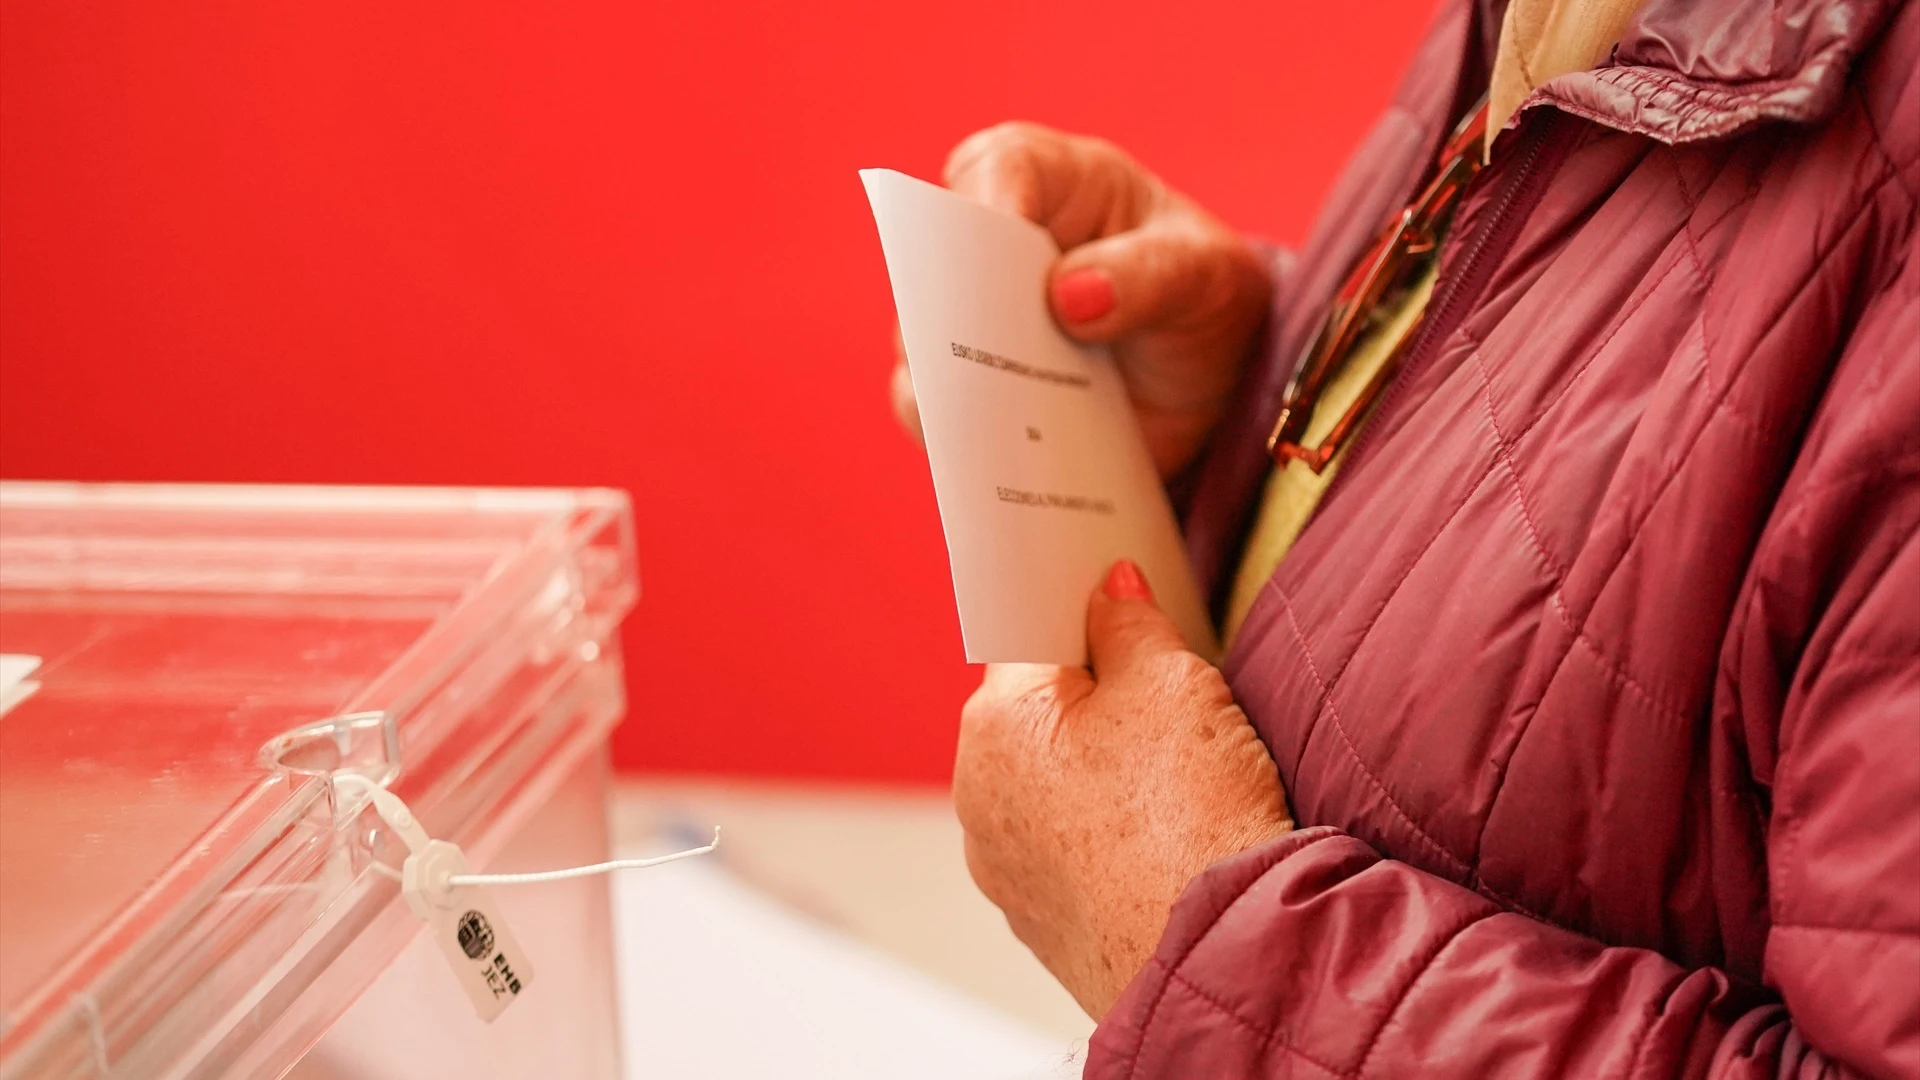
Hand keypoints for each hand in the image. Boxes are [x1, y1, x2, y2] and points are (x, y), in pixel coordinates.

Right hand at [890, 124, 1272, 477]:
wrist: (1212, 385)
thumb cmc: (1205, 298)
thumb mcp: (1205, 277)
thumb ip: (1150, 276)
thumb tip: (1071, 297)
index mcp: (1056, 183)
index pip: (999, 168)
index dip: (985, 206)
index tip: (991, 260)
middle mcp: (997, 247)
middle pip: (935, 258)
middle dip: (947, 307)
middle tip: (976, 353)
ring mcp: (975, 322)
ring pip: (924, 344)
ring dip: (948, 383)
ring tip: (985, 419)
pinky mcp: (973, 390)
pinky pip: (939, 415)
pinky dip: (959, 439)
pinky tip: (994, 463)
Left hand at [953, 560, 1292, 1018]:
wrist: (1219, 956)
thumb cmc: (1191, 814)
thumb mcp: (1173, 683)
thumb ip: (1131, 622)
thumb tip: (1109, 589)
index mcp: (992, 724)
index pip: (1027, 637)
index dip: (1080, 611)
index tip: (1121, 601)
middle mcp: (977, 798)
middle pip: (1037, 714)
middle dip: (1096, 696)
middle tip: (1171, 696)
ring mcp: (1004, 869)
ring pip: (1053, 785)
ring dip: (1101, 769)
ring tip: (1180, 775)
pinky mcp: (1043, 923)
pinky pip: (1071, 849)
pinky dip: (1108, 833)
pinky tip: (1167, 835)